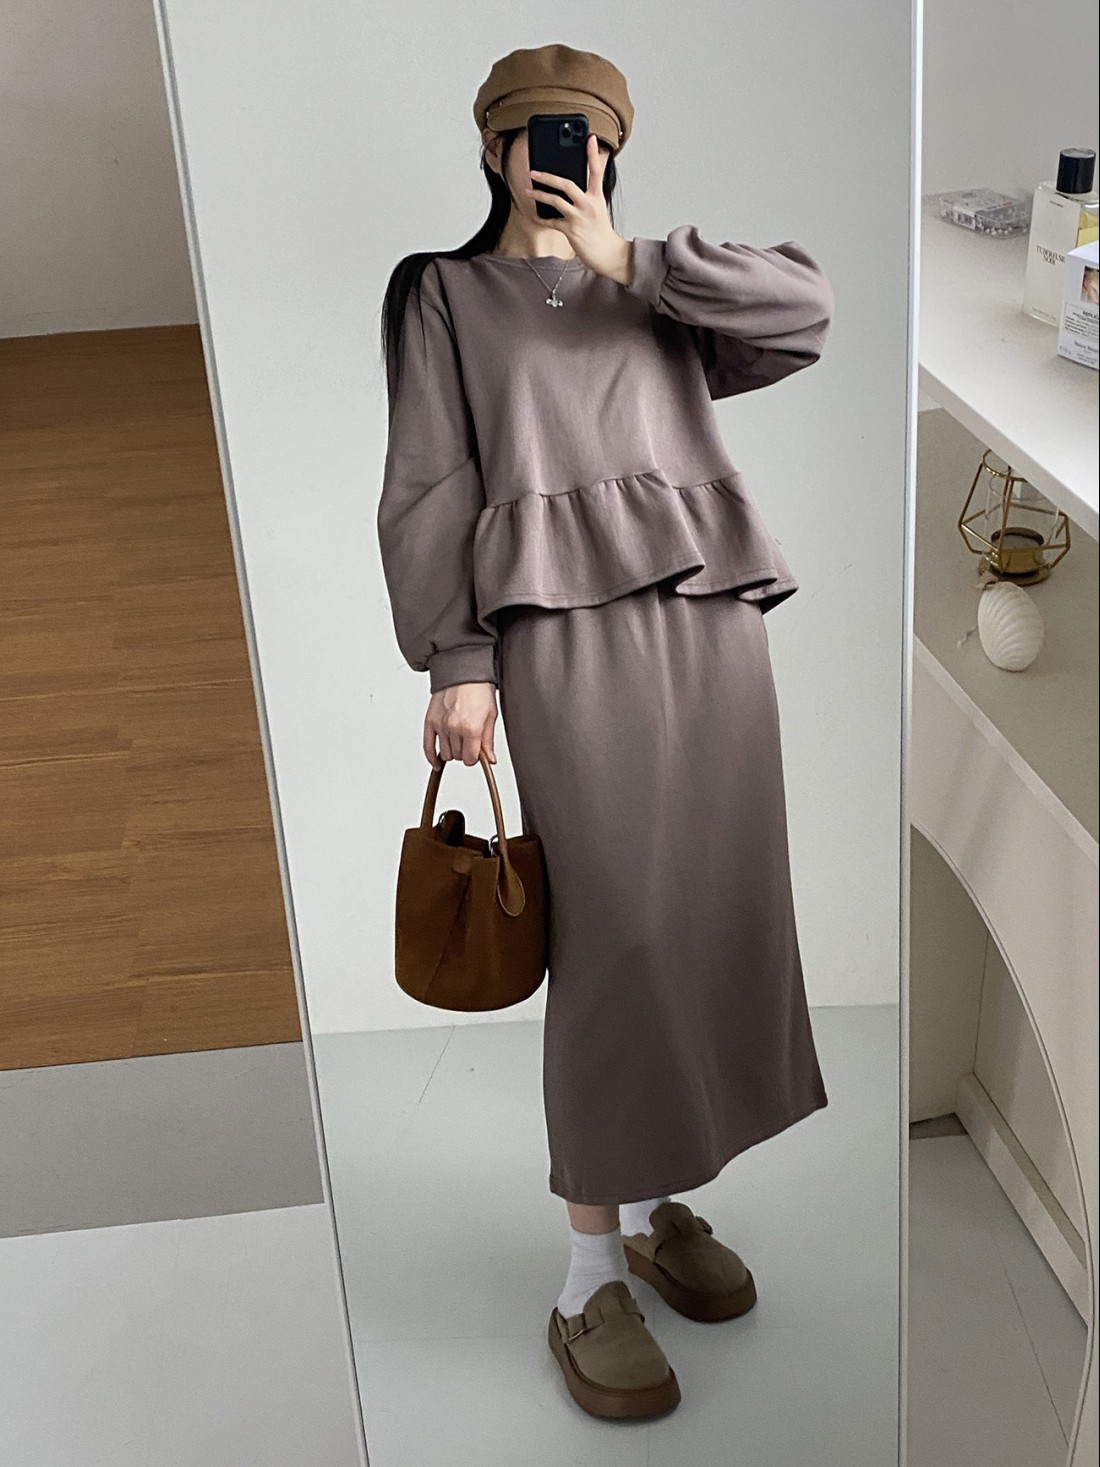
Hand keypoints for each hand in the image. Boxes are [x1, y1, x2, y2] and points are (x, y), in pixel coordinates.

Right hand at [424, 683, 497, 769]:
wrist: (463, 670)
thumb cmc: (479, 689)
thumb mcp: (491, 715)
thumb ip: (488, 740)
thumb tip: (489, 759)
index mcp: (471, 728)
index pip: (470, 759)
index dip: (475, 758)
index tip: (477, 753)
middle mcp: (454, 728)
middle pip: (458, 756)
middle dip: (465, 752)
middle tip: (469, 741)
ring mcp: (440, 725)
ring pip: (445, 753)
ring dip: (452, 751)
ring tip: (458, 740)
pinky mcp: (430, 721)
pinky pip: (427, 746)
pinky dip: (432, 757)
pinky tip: (437, 762)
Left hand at [525, 133, 634, 284]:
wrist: (608, 254)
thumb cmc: (601, 230)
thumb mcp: (599, 206)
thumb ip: (592, 190)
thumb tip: (582, 179)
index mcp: (597, 196)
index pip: (596, 171)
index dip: (593, 154)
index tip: (590, 138)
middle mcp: (588, 204)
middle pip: (567, 184)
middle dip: (548, 176)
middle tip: (534, 171)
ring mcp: (579, 218)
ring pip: (555, 201)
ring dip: (539, 195)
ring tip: (528, 190)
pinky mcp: (571, 231)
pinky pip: (552, 222)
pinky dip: (542, 218)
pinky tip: (535, 215)